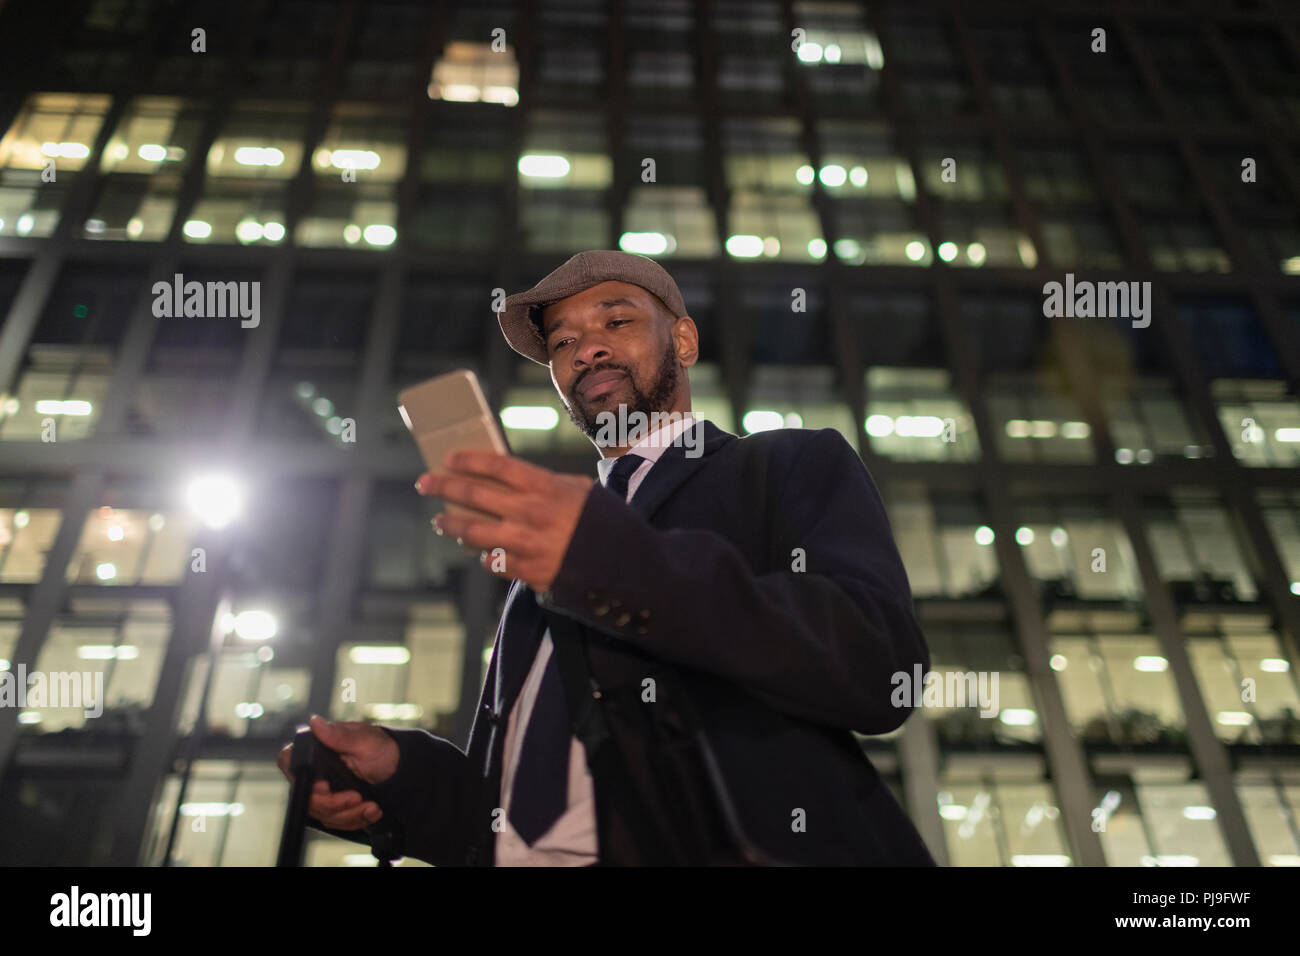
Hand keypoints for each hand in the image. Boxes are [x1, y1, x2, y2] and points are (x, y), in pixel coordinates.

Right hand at [276, 715, 399, 830]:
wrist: (400, 769)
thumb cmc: (382, 748)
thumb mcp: (365, 740)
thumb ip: (339, 735)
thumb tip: (315, 722)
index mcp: (318, 749)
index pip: (290, 761)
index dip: (301, 778)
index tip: (325, 787)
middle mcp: (316, 770)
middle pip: (305, 795)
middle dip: (332, 803)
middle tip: (356, 797)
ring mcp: (324, 791)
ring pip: (320, 813)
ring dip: (348, 814)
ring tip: (370, 806)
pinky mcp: (335, 807)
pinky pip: (336, 821)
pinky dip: (355, 820)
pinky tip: (371, 811)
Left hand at [415, 449, 594, 592]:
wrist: (628, 569)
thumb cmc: (609, 525)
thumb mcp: (584, 491)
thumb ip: (550, 485)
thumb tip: (519, 483)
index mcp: (545, 487)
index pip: (496, 466)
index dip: (468, 460)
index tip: (448, 458)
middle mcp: (530, 513)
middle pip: (474, 495)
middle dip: (444, 487)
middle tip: (424, 484)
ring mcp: (525, 544)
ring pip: (473, 533)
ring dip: (452, 526)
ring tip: (440, 522)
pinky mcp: (527, 572)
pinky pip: (493, 562)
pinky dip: (485, 556)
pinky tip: (481, 552)